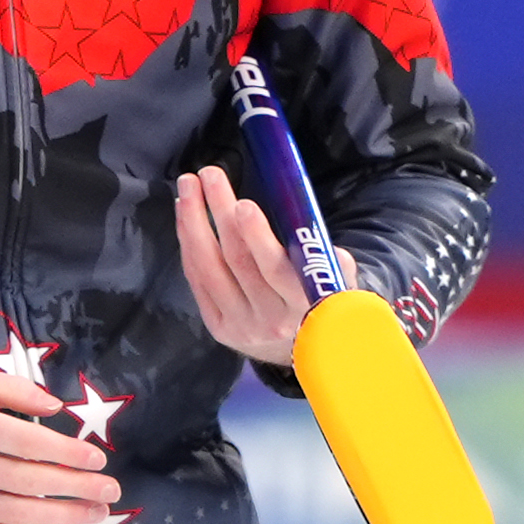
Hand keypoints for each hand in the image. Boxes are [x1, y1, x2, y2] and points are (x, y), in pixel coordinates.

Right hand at [0, 368, 119, 523]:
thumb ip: (8, 389)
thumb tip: (57, 410)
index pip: (24, 441)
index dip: (65, 453)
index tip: (98, 459)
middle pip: (24, 481)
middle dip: (74, 488)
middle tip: (111, 492)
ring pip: (12, 513)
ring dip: (61, 517)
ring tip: (94, 514)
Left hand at [174, 166, 358, 367]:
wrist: (302, 349)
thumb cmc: (319, 298)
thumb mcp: (337, 281)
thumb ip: (330, 257)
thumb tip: (306, 222)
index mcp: (304, 305)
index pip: (275, 269)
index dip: (257, 237)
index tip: (243, 204)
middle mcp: (270, 318)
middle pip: (236, 260)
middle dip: (219, 212)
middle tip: (209, 175)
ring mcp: (240, 324)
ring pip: (209, 267)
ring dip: (193, 222)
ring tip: (188, 187)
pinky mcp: (217, 326)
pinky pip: (197, 279)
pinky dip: (188, 244)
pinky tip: (185, 215)